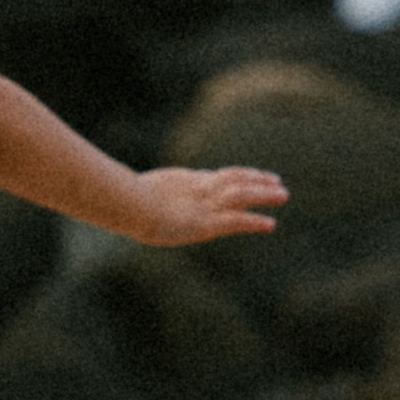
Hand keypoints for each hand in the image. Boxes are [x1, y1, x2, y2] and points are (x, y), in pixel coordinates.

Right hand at [121, 163, 286, 244]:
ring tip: (283, 194)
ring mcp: (205, 205)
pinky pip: (238, 221)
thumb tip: (116, 188)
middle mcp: (200, 189)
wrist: (128, 205)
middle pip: (235, 179)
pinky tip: (271, 224)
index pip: (217, 176)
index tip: (250, 175)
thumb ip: (136, 191)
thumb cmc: (123, 200)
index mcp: (186, 181)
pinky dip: (255, 221)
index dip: (237, 175)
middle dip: (256, 180)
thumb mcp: (132, 193)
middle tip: (276, 181)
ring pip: (243, 195)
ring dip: (264, 194)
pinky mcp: (208, 223)